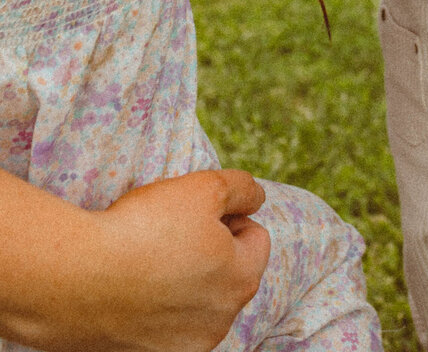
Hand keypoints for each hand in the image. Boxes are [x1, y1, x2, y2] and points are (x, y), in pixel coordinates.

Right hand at [4, 169, 268, 351]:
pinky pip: (163, 324)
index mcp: (242, 280)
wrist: (76, 277)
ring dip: (182, 279)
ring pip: (196, 301)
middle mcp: (220, 322)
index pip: (256, 238)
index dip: (229, 216)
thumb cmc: (145, 227)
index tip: (196, 211)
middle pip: (227, 272)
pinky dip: (154, 305)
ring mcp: (184, 346)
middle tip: (170, 231)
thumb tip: (256, 198)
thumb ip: (242, 189)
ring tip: (147, 258)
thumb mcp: (204, 187)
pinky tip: (130, 286)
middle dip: (208, 249)